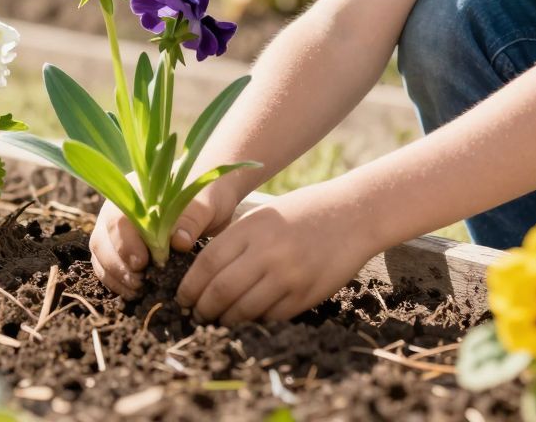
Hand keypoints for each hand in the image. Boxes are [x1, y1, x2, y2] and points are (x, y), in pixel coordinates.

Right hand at [89, 182, 238, 298]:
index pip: (118, 217)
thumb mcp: (208, 201)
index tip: (141, 263)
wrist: (212, 196)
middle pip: (103, 238)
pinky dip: (116, 281)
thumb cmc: (209, 194)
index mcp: (136, 192)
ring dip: (115, 276)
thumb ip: (193, 217)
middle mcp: (120, 209)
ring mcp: (118, 229)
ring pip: (101, 254)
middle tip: (139, 282)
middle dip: (117, 265)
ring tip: (138, 290)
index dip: (125, 243)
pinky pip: (107, 266)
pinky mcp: (122, 248)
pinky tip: (134, 293)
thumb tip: (178, 242)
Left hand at [175, 181, 378, 324]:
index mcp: (253, 228)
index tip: (182, 298)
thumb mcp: (263, 215)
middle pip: (221, 291)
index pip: (208, 262)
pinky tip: (250, 317)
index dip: (190, 285)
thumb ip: (235, 241)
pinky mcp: (306, 295)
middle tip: (197, 314)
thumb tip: (203, 276)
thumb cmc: (302, 213)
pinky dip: (255, 321)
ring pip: (244, 310)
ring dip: (227, 320)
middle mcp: (269, 252)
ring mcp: (289, 276)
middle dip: (204, 308)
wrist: (353, 215)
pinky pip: (271, 317)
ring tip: (220, 320)